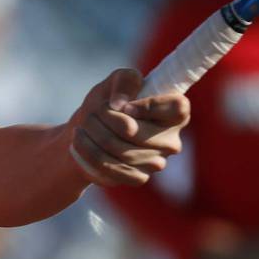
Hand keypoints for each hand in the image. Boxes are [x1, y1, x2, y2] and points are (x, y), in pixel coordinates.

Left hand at [68, 68, 188, 186]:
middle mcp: (171, 140)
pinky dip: (90, 152)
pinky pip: (112, 168)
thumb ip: (125, 80)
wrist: (89, 132)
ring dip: (94, 133)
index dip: (149, 105)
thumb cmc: (109, 103)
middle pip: (135, 131)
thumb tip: (120, 104)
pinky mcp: (139, 177)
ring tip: (84, 124)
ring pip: (120, 150)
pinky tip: (80, 141)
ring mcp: (157, 162)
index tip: (125, 106)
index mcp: (175, 113)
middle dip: (105, 118)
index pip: (177, 108)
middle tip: (93, 112)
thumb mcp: (116, 80)